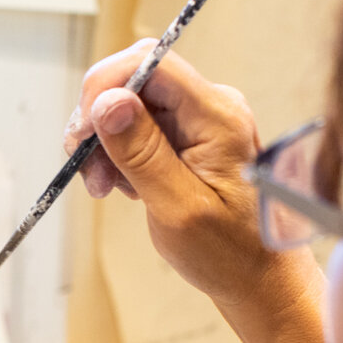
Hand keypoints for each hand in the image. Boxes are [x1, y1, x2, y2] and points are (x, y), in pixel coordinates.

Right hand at [70, 40, 313, 320]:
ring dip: (105, 141)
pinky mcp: (190, 137)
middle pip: (136, 80)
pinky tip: (125, 186)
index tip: (83, 133)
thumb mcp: (178, 208)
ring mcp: (201, 120)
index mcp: (218, 116)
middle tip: (88, 169)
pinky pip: (141, 127)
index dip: (106, 87)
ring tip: (106, 187)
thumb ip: (142, 153)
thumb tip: (107, 102)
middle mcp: (212, 107)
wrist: (259, 278)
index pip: (151, 64)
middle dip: (99, 119)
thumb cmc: (230, 253)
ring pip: (132, 104)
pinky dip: (121, 153)